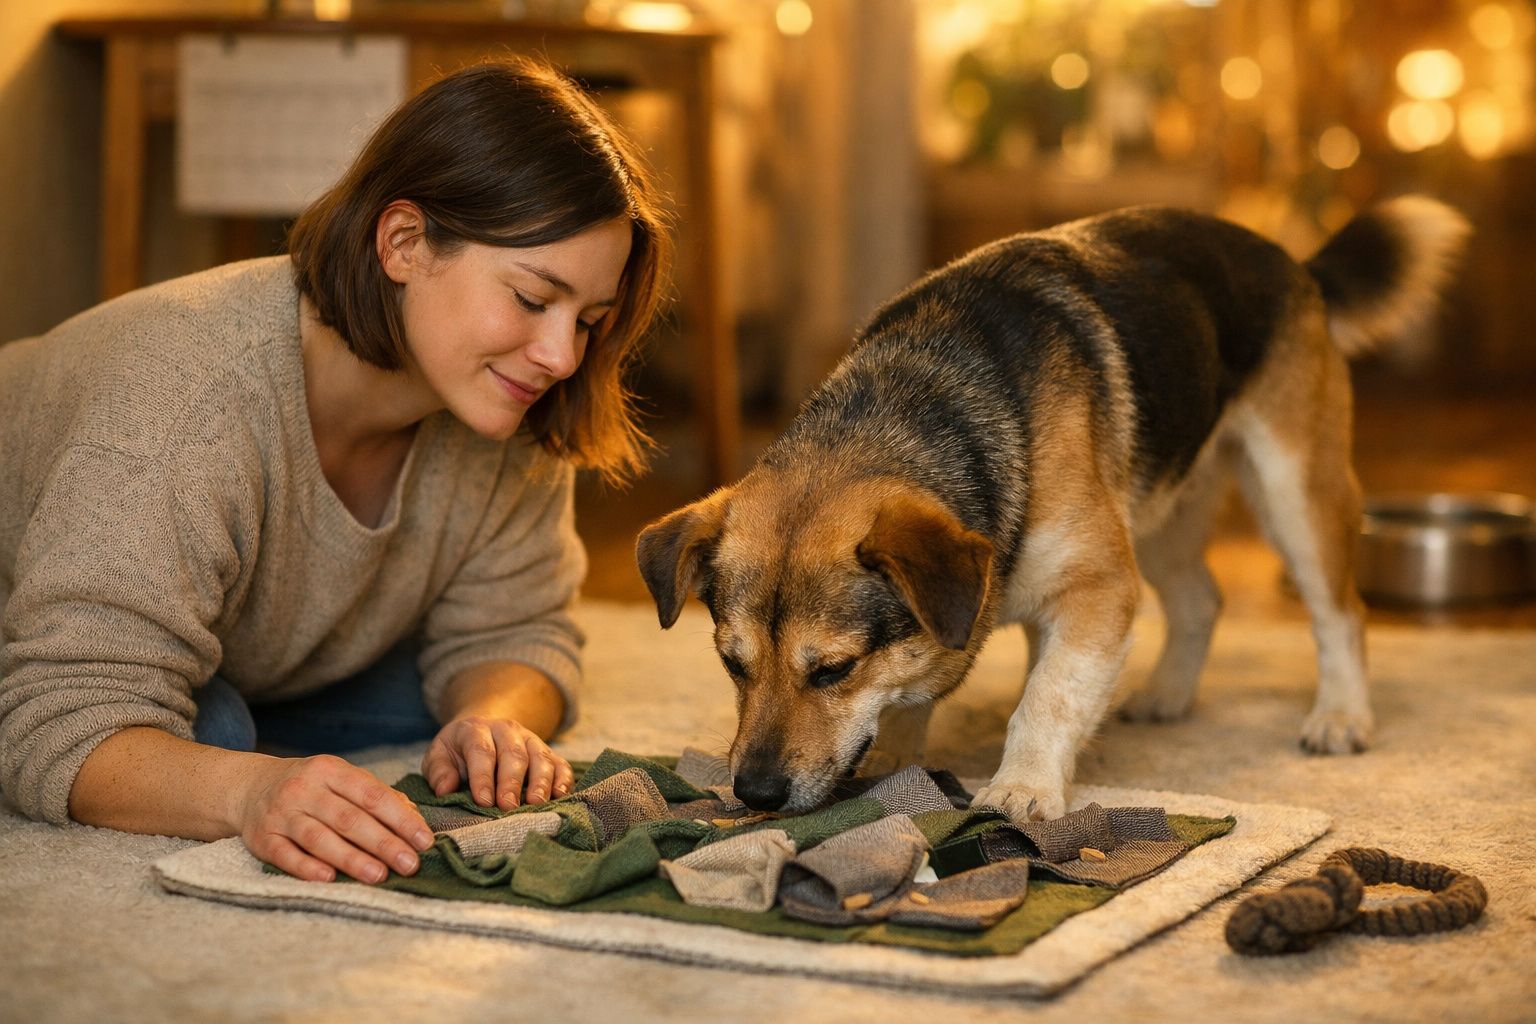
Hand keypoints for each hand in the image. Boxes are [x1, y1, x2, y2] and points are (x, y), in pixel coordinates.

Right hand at [235, 754, 433, 883]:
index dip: (400, 819)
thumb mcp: (341, 779)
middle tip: (410, 864)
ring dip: (351, 858)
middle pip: (349, 818)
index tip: (424, 840)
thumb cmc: (311, 787)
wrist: (249, 787)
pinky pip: (285, 855)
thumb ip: (376, 795)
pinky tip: (329, 879)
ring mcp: (281, 814)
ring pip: (319, 838)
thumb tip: (413, 816)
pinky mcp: (261, 838)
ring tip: (379, 875)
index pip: (372, 795)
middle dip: (383, 843)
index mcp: (330, 770)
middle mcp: (304, 789)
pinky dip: (307, 868)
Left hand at [422, 715, 574, 808]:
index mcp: (476, 729)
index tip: (483, 801)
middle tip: (508, 807)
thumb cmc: (458, 752)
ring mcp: (531, 740)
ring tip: (536, 804)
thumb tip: (445, 789)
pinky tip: (559, 796)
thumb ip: (439, 771)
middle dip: (511, 782)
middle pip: (513, 753)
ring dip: (540, 781)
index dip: (483, 777)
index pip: (481, 751)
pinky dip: (562, 780)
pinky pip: (560, 764)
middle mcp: (507, 730)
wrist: (483, 730)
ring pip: (540, 757)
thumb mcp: (439, 756)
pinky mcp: (549, 753)